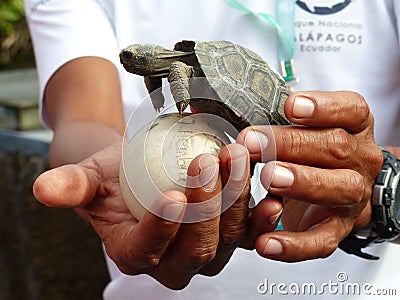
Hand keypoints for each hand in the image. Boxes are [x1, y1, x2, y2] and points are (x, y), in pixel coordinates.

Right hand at [33, 142, 280, 288]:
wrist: (142, 172)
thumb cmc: (115, 176)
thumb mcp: (91, 177)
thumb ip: (71, 186)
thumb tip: (43, 188)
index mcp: (135, 254)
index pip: (146, 250)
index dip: (160, 228)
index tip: (171, 195)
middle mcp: (175, 262)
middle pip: (196, 248)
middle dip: (205, 207)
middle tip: (207, 162)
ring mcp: (207, 251)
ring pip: (227, 238)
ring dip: (235, 199)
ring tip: (235, 157)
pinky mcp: (230, 235)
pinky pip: (250, 233)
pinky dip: (260, 216)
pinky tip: (268, 194)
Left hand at [238, 91, 382, 261]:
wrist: (343, 188)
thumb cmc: (315, 151)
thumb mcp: (307, 128)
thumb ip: (282, 122)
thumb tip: (236, 118)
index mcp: (353, 127)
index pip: (350, 110)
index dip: (321, 107)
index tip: (290, 106)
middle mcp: (358, 160)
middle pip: (335, 148)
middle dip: (291, 145)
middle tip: (253, 143)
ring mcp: (352, 197)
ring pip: (335, 190)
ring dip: (300, 183)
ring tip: (267, 178)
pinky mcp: (337, 229)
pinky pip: (321, 241)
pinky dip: (293, 244)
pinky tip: (266, 242)